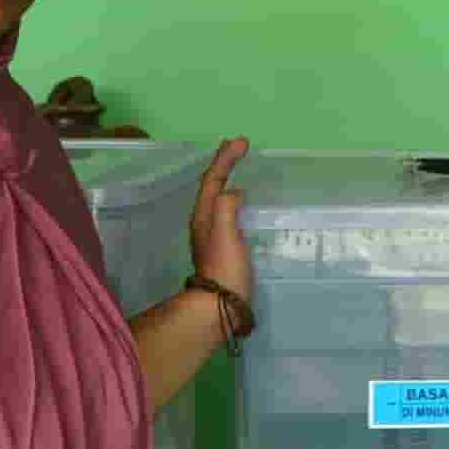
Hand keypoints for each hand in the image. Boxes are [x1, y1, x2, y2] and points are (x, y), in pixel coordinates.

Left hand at [190, 137, 250, 306]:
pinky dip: (234, 198)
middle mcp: (205, 222)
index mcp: (204, 216)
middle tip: (237, 147)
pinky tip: (243, 204)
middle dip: (223, 165)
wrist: (219, 307)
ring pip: (218, 199)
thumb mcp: (225, 233)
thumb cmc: (224, 269)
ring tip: (237, 168)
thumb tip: (234, 192)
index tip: (242, 141)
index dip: (225, 159)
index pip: (213, 180)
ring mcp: (213, 236)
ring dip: (227, 179)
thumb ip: (227, 207)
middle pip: (212, 187)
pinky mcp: (223, 247)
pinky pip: (227, 211)